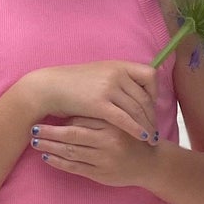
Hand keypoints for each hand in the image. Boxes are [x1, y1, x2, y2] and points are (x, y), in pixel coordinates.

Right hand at [25, 60, 155, 143]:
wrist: (48, 87)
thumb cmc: (70, 84)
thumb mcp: (98, 74)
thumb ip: (115, 79)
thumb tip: (131, 91)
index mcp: (118, 65)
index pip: (149, 76)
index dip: (154, 92)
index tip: (152, 106)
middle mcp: (117, 73)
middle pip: (145, 97)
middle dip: (152, 115)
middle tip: (155, 129)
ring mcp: (109, 87)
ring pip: (138, 109)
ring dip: (147, 125)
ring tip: (151, 139)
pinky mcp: (100, 104)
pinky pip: (125, 119)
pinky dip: (137, 130)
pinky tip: (143, 138)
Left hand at [30, 114, 157, 188]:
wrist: (151, 163)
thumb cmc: (132, 138)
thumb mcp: (120, 120)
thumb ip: (98, 116)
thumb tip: (67, 113)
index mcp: (113, 124)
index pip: (81, 119)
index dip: (61, 118)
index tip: (45, 114)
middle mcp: (108, 142)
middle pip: (72, 135)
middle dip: (50, 133)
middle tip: (33, 129)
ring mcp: (104, 160)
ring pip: (71, 152)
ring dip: (50, 147)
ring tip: (35, 142)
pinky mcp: (101, 175)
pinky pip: (75, 168)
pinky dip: (59, 163)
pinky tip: (47, 157)